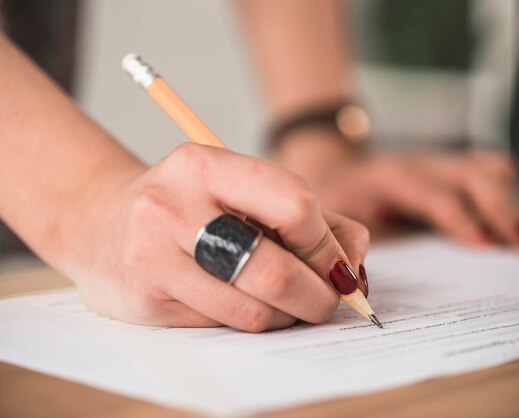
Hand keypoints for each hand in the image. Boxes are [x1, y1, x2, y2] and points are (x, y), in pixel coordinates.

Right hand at [75, 143, 368, 331]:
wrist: (101, 223)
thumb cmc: (190, 206)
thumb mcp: (241, 190)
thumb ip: (308, 216)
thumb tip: (354, 259)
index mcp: (206, 165)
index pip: (294, 205)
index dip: (328, 244)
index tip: (340, 265)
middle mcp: (174, 206)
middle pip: (276, 270)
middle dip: (319, 295)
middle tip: (329, 300)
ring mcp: (153, 256)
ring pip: (252, 309)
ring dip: (287, 315)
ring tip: (289, 304)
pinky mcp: (145, 300)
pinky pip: (223, 325)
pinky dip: (252, 322)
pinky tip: (247, 305)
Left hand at [322, 150, 518, 247]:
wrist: (336, 170)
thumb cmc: (336, 201)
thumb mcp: (335, 219)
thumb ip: (353, 244)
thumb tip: (367, 281)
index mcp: (390, 177)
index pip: (434, 196)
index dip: (461, 220)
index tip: (487, 246)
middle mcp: (422, 164)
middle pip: (475, 176)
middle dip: (500, 212)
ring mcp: (441, 162)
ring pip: (490, 167)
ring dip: (507, 202)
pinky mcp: (453, 168)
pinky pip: (491, 170)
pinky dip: (505, 196)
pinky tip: (509, 228)